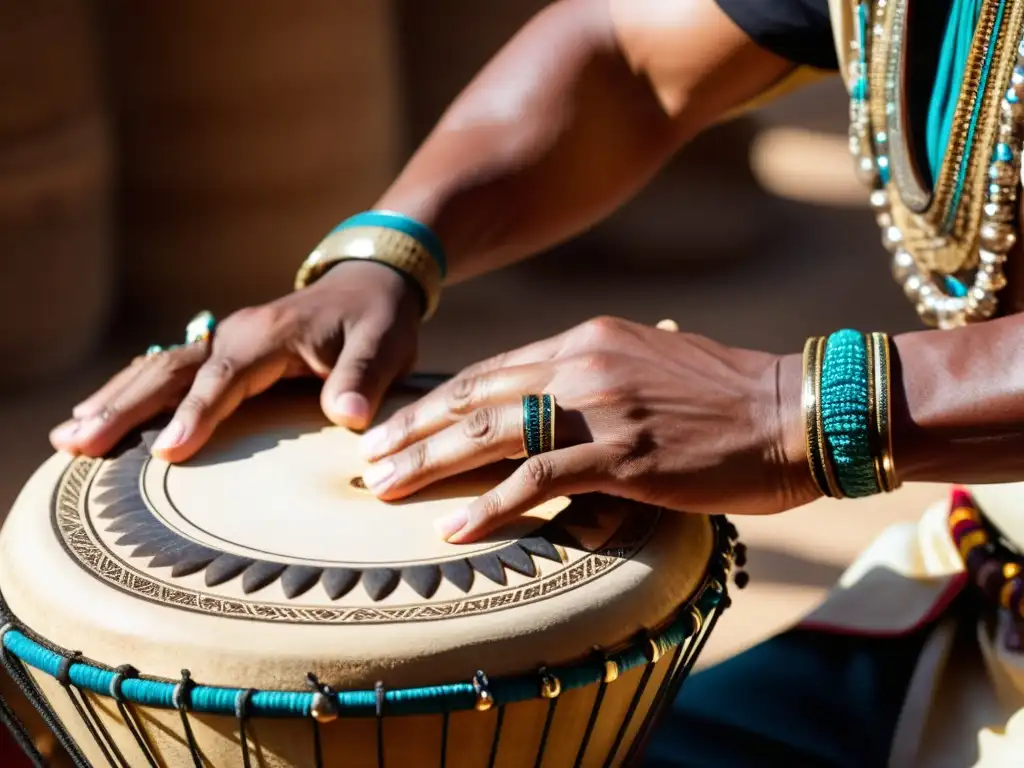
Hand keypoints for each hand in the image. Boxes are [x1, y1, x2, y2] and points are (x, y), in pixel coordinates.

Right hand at [50, 261, 421, 460]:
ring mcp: (226, 340)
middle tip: (76, 444)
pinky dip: (133, 393)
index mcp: (271, 335)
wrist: (371, 283)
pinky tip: (103, 414)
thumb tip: (349, 417)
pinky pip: (170, 372)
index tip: (170, 452)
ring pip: (159, 370)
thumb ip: (364, 378)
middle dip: (124, 408)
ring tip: (68, 437)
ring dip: (115, 400)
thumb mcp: (386, 344)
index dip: (197, 415)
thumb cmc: (379, 319)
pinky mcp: (224, 352)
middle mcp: (237, 334)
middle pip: (170, 372)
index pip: (226, 379)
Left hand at [359, 316, 815, 542]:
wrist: (796, 411)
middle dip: (414, 428)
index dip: (438, 399)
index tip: (400, 424)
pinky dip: (489, 506)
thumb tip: (554, 413)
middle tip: (368, 457)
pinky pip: (536, 480)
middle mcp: (582, 364)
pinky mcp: (621, 454)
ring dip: (430, 463)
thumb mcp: (651, 367)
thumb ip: (596, 382)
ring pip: (491, 433)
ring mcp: (599, 407)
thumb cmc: (730, 397)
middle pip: (475, 396)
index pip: (491, 370)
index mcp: (586, 341)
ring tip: (383, 488)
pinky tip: (454, 529)